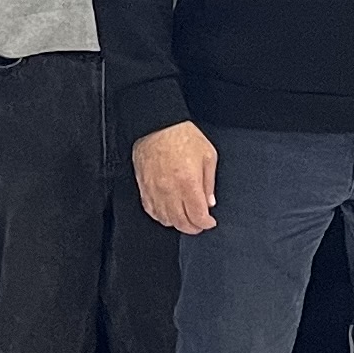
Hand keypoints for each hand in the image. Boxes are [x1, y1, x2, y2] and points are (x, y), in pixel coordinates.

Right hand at [133, 120, 218, 234]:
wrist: (157, 125)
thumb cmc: (181, 135)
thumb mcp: (207, 155)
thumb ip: (209, 182)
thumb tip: (210, 201)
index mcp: (188, 182)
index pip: (198, 217)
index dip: (206, 224)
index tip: (210, 222)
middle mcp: (170, 190)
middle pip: (182, 223)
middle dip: (194, 227)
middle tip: (199, 224)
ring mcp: (155, 190)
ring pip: (166, 220)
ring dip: (178, 223)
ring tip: (185, 218)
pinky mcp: (144, 187)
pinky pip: (151, 211)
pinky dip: (161, 216)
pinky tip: (168, 213)